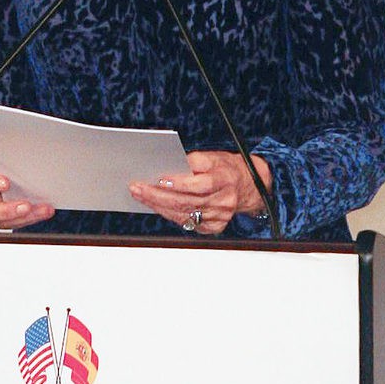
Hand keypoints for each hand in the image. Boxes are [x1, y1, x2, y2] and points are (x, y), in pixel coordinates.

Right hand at [0, 156, 54, 230]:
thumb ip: (7, 160)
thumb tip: (26, 158)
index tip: (6, 183)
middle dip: (8, 210)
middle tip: (26, 206)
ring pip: (2, 221)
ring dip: (25, 217)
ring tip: (43, 210)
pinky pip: (14, 223)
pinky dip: (31, 218)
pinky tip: (43, 212)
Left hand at [130, 151, 270, 235]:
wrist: (247, 185)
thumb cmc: (225, 168)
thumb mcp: (213, 156)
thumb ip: (193, 161)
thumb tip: (168, 165)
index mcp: (225, 180)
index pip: (199, 185)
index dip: (178, 183)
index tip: (158, 179)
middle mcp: (224, 200)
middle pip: (186, 201)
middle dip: (157, 195)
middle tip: (137, 188)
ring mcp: (219, 216)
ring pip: (183, 214)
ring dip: (158, 206)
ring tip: (140, 195)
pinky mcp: (214, 227)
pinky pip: (187, 223)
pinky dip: (169, 215)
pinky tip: (156, 206)